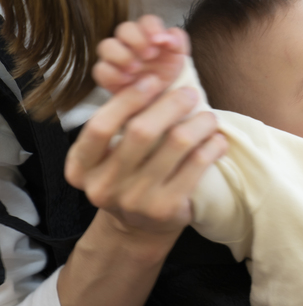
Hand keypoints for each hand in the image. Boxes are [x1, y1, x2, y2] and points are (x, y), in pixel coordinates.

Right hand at [65, 76, 225, 236]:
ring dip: (199, 122)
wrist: (138, 229)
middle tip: (189, 93)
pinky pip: (198, 164)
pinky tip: (217, 140)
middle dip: (171, 104)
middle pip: (142, 131)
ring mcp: (135, 200)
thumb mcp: (112, 157)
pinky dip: (212, 145)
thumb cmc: (129, 179)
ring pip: (176, 144)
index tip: (152, 80)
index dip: (128, 99)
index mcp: (82, 168)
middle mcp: (103, 186)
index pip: (101, 126)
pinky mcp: (166, 209)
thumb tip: (152, 76)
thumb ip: (122, 124)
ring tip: (208, 117)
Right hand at [93, 15, 188, 93]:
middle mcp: (129, 42)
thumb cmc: (168, 70)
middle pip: (124, 29)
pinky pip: (101, 69)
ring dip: (121, 55)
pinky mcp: (107, 75)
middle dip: (136, 40)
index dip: (151, 27)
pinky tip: (128, 80)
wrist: (161, 93)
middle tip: (150, 55)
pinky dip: (113, 74)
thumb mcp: (179, 55)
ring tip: (136, 68)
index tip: (158, 40)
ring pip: (106, 46)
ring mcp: (115, 57)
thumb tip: (165, 37)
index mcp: (148, 33)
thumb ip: (176, 41)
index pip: (146, 21)